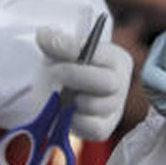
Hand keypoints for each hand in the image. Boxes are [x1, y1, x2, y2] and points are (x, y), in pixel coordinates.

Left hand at [35, 23, 132, 141]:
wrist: (60, 93)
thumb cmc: (65, 67)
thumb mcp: (59, 50)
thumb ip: (55, 42)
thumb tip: (44, 35)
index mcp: (116, 58)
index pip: (99, 53)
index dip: (73, 50)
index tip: (50, 46)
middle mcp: (121, 83)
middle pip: (106, 82)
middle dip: (74, 77)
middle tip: (55, 74)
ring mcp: (115, 108)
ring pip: (95, 105)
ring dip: (71, 99)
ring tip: (61, 93)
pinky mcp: (104, 129)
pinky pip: (91, 127)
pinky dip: (73, 119)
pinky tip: (65, 110)